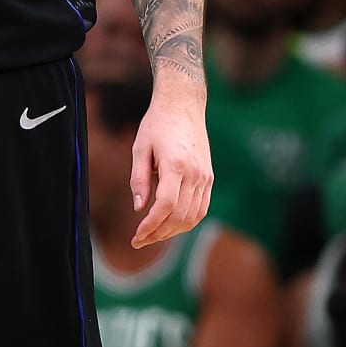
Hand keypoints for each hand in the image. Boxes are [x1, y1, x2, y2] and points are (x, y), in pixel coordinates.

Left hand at [130, 85, 211, 247]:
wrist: (183, 106)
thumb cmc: (156, 124)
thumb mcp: (140, 148)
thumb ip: (138, 178)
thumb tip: (139, 207)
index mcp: (176, 165)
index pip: (165, 206)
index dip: (151, 225)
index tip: (136, 236)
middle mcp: (195, 174)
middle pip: (180, 216)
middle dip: (159, 233)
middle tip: (139, 240)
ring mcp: (205, 177)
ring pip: (193, 216)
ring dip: (173, 231)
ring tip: (153, 235)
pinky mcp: (209, 178)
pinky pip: (201, 208)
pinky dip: (186, 221)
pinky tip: (170, 225)